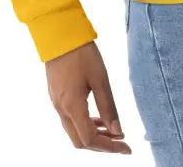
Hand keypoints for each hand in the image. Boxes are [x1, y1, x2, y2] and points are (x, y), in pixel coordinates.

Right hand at [45, 40, 131, 154]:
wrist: (58, 35)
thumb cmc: (81, 53)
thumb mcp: (100, 78)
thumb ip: (108, 107)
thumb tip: (118, 131)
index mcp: (72, 106)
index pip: (90, 140)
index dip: (109, 147)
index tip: (126, 148)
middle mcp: (61, 109)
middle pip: (80, 141)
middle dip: (102, 145)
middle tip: (120, 141)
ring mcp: (56, 103)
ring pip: (74, 132)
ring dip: (93, 135)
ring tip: (112, 130)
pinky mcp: (56, 96)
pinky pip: (70, 120)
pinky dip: (85, 124)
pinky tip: (97, 117)